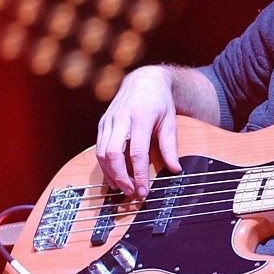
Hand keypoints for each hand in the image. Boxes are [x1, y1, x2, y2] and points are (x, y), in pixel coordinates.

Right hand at [95, 66, 182, 197]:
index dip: (139, 174)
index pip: (137, 152)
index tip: (144, 190)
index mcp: (140, 117)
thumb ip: (170, 146)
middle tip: (132, 192)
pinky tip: (114, 177)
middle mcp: (120, 118)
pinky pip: (98, 149)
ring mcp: (108, 120)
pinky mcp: (102, 124)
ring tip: (124, 188)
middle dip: (121, 177)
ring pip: (102, 153)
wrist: (144, 81)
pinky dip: (105, 166)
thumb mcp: (170, 121)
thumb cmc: (160, 102)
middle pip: (113, 154)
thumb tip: (175, 169)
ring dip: (111, 174)